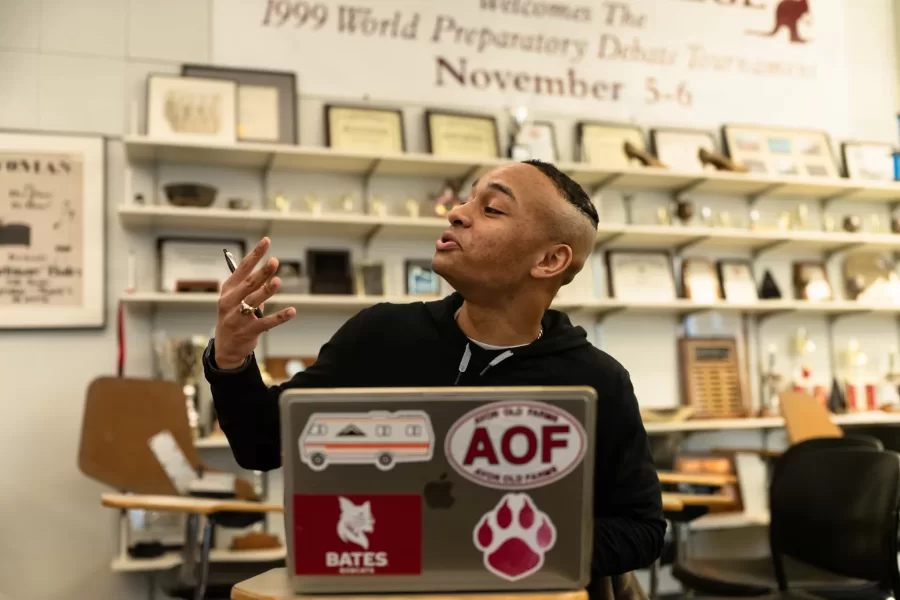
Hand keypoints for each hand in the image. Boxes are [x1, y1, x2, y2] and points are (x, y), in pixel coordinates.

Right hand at [214, 237, 296, 368]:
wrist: (226, 348)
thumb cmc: (234, 317)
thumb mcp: (235, 299)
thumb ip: (250, 285)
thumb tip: (269, 269)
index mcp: (228, 290)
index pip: (242, 268)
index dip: (255, 254)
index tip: (266, 241)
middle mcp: (230, 302)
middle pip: (248, 284)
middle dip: (261, 272)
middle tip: (274, 261)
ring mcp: (238, 318)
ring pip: (254, 301)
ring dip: (266, 291)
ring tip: (277, 281)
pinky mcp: (248, 331)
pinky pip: (266, 322)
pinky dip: (279, 317)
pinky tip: (291, 311)